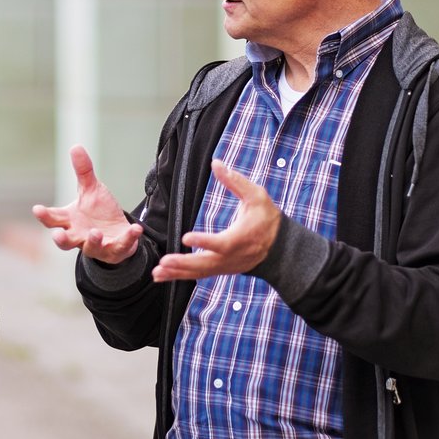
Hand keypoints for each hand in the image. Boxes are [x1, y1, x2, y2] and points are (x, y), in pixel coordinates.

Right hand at [31, 145, 143, 263]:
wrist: (118, 231)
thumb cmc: (98, 212)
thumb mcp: (91, 189)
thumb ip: (83, 171)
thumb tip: (75, 146)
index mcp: (69, 220)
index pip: (52, 219)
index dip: (44, 215)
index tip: (37, 209)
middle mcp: (79, 235)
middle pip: (65, 241)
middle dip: (61, 239)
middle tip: (58, 235)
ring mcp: (96, 245)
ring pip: (90, 247)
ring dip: (93, 240)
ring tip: (96, 232)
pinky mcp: (115, 250)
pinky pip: (121, 246)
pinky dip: (128, 238)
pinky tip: (136, 228)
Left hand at [152, 159, 280, 281]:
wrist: (281, 248)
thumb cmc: (268, 219)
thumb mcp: (257, 196)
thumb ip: (235, 181)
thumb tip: (215, 163)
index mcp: (240, 239)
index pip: (220, 243)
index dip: (204, 241)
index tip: (187, 237)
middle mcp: (231, 257)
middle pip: (205, 264)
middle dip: (183, 263)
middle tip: (163, 262)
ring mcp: (226, 266)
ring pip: (200, 272)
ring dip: (178, 273)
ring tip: (157, 272)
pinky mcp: (221, 269)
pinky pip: (199, 274)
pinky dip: (182, 276)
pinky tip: (165, 275)